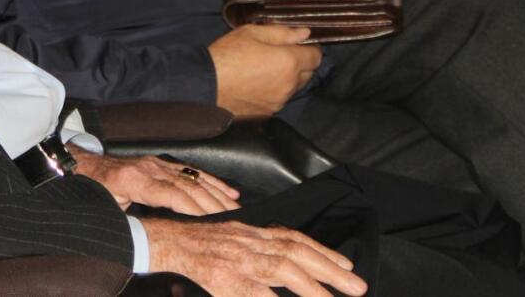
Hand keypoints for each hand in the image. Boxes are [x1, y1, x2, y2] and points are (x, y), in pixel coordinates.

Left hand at [70, 148, 238, 214]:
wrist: (84, 165)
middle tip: (235, 218)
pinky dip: (211, 181)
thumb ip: (126, 221)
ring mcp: (158, 164)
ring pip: (193, 178)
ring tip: (237, 206)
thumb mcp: (105, 208)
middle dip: (213, 203)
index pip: (171, 195)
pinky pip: (191, 172)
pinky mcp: (162, 163)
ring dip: (218, 192)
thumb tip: (145, 240)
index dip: (192, 207)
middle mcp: (150, 168)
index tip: (212, 220)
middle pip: (187, 186)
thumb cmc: (93, 190)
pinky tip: (228, 190)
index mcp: (135, 181)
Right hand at [142, 217, 366, 296]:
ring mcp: (238, 261)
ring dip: (314, 286)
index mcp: (253, 234)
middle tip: (358, 286)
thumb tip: (287, 258)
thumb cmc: (200, 244)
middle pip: (295, 252)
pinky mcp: (225, 279)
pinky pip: (256, 292)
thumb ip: (259, 248)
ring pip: (282, 269)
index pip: (293, 239)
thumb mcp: (234, 239)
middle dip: (329, 269)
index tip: (346, 265)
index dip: (322, 252)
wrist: (166, 241)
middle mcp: (250, 243)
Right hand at [208, 24, 321, 116]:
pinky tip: (257, 83)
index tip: (298, 44)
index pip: (316, 57)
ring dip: (287, 78)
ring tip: (265, 69)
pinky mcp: (269, 112)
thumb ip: (282, 32)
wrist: (206, 86)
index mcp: (289, 62)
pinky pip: (280, 99)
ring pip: (294, 88)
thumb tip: (304, 33)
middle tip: (279, 54)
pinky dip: (275, 91)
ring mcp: (279, 101)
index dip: (309, 48)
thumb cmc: (227, 55)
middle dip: (300, 63)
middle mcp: (289, 84)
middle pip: (308, 74)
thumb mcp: (251, 33)